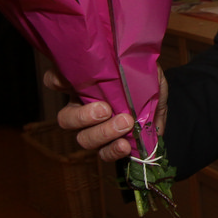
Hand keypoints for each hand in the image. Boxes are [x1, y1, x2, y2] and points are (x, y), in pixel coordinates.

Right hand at [46, 69, 168, 162]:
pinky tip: (125, 145)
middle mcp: (83, 108)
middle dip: (84, 117)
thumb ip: (118, 66)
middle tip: (106, 110)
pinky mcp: (113, 144)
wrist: (162, 95)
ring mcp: (96, 129)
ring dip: (103, 134)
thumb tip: (101, 75)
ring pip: (84, 139)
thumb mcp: (134, 63)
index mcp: (83, 85)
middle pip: (66, 119)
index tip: (65, 81)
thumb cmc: (143, 74)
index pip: (56, 81)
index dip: (56, 81)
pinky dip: (114, 151)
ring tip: (125, 124)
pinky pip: (105, 154)